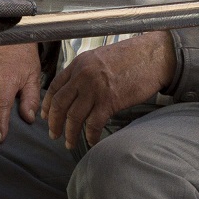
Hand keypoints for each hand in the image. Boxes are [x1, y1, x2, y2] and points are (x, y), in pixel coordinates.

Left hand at [42, 32, 175, 147]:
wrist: (153, 56)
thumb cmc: (131, 57)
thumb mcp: (100, 59)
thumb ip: (85, 73)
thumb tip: (77, 91)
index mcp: (79, 64)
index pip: (55, 86)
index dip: (47, 104)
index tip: (45, 116)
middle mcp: (82, 76)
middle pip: (60, 104)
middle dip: (54, 122)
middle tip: (53, 134)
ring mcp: (95, 88)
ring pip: (73, 116)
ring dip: (70, 133)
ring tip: (69, 143)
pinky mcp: (109, 101)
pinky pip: (93, 123)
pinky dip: (90, 135)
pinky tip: (91, 141)